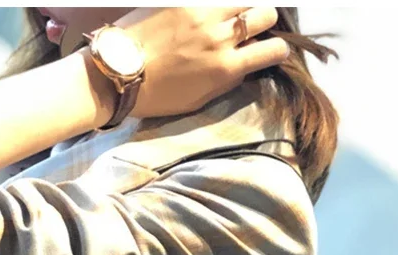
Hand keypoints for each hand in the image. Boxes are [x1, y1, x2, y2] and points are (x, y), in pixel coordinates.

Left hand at [112, 7, 289, 117]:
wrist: (119, 73)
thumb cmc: (155, 95)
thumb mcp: (197, 101)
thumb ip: (225, 83)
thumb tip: (243, 69)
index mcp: (226, 67)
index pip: (273, 50)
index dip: (278, 49)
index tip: (272, 50)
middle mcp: (221, 37)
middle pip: (265, 13)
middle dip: (265, 20)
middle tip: (253, 26)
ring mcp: (203, 13)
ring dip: (244, 5)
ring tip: (233, 14)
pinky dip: (217, 4)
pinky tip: (211, 11)